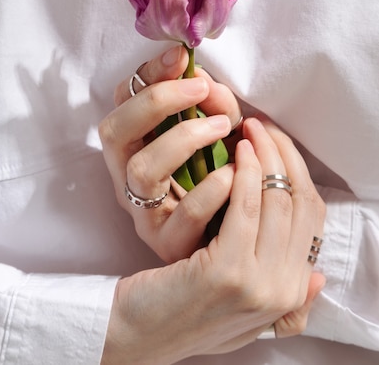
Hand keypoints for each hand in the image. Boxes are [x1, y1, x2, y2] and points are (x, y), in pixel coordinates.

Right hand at [100, 45, 241, 260]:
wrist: (233, 235)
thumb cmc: (219, 173)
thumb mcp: (217, 129)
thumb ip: (213, 103)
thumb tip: (206, 82)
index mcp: (134, 142)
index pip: (124, 98)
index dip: (149, 73)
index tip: (182, 55)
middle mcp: (128, 173)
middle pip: (114, 131)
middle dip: (156, 101)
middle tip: (199, 88)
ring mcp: (143, 209)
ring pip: (141, 169)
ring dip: (183, 138)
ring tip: (223, 127)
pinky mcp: (168, 240)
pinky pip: (182, 215)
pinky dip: (211, 189)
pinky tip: (235, 173)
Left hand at [101, 114, 325, 363]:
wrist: (144, 335)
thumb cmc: (189, 307)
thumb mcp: (245, 306)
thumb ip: (285, 296)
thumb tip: (317, 274)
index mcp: (292, 294)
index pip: (313, 218)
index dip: (298, 172)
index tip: (278, 143)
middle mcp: (284, 292)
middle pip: (300, 204)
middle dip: (283, 156)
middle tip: (263, 127)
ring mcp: (258, 284)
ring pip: (277, 200)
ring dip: (265, 157)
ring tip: (248, 131)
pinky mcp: (227, 271)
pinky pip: (245, 207)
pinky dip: (243, 174)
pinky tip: (233, 154)